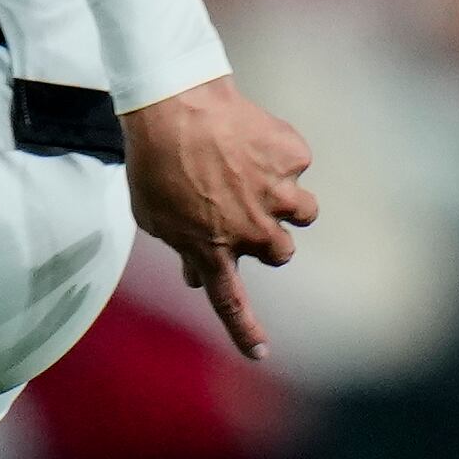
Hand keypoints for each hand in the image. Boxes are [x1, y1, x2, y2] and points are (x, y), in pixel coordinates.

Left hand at [120, 75, 317, 359]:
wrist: (173, 105)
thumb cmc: (154, 159)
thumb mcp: (153, 215)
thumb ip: (181, 247)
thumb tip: (196, 275)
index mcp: (212, 249)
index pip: (230, 303)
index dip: (245, 331)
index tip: (260, 354)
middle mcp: (253, 230)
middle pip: (282, 252)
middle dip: (271, 236)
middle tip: (249, 209)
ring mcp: (278, 193)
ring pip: (305, 211)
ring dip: (287, 200)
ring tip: (256, 172)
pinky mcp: (292, 157)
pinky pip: (296, 163)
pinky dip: (280, 154)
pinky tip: (250, 136)